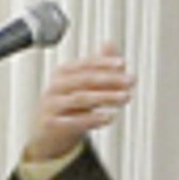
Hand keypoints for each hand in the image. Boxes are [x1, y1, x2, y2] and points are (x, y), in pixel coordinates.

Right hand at [23, 43, 135, 161]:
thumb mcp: (83, 86)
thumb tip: (109, 43)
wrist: (47, 136)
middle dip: (110, 79)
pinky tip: (109, 117)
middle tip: (131, 81)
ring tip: (126, 97)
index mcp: (62, 73)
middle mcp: (55, 87)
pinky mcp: (52, 124)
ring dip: (106, 97)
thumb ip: (98, 66)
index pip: (86, 64)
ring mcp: (52, 105)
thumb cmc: (68, 107)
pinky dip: (93, 119)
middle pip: (85, 79)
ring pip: (81, 98)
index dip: (104, 62)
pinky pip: (75, 121)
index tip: (122, 63)